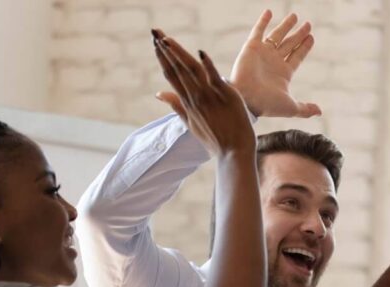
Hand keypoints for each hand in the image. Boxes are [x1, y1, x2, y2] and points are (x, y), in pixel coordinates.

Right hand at [153, 31, 255, 156]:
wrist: (234, 153)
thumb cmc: (215, 139)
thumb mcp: (190, 123)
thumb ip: (176, 105)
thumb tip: (158, 93)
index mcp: (187, 103)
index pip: (171, 75)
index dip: (162, 58)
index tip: (155, 43)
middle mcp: (195, 97)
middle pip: (178, 69)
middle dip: (165, 50)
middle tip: (155, 32)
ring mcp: (210, 96)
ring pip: (192, 70)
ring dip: (179, 53)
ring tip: (167, 39)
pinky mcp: (227, 96)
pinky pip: (215, 78)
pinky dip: (208, 65)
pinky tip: (200, 53)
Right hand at [229, 11, 320, 118]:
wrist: (247, 99)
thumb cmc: (268, 105)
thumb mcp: (291, 107)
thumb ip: (305, 108)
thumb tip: (320, 112)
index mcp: (284, 73)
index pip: (297, 56)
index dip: (304, 47)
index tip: (311, 37)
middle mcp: (274, 62)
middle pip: (289, 44)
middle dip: (298, 34)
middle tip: (308, 25)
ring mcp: (263, 54)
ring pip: (277, 36)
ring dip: (286, 26)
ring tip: (295, 16)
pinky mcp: (252, 48)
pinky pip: (258, 31)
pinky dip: (263, 21)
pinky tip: (269, 11)